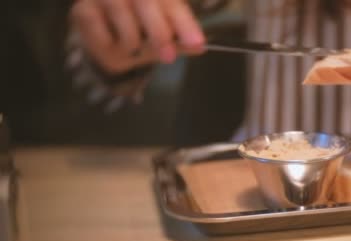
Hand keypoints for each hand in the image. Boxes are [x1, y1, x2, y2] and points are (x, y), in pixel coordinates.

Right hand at [70, 0, 204, 74]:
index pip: (171, 2)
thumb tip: (199, 46)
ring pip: (120, 11)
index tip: (197, 43)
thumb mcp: (164, 36)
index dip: (184, 23)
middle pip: (145, 1)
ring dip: (132, 39)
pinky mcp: (82, 9)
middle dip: (159, 32)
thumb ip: (180, 40)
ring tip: (135, 48)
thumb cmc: (141, 31)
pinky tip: (113, 43)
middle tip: (168, 57)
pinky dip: (109, 42)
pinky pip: (98, 26)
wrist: (107, 38)